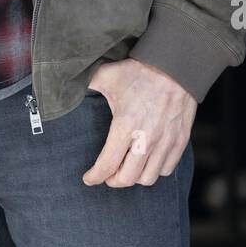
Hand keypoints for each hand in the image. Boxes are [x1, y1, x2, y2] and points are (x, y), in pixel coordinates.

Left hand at [82, 59, 195, 187]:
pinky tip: (146, 161)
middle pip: (127, 178)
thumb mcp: (108, 75)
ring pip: (147, 178)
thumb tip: (65, 88)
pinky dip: (154, 171)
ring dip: (134, 177)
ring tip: (126, 167)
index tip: (88, 178)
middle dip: (112, 180)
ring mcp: (165, 142)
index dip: (95, 176)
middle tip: (107, 174)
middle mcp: (147, 138)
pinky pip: (166, 170)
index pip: (107, 164)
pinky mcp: (179, 141)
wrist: (176, 66)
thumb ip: (87, 84)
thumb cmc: (140, 72)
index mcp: (126, 124)